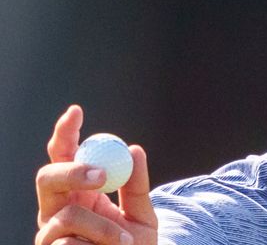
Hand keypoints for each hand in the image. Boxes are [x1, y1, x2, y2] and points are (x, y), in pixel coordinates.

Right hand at [35, 105, 157, 244]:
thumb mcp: (143, 214)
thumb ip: (137, 186)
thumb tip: (134, 150)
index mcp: (78, 190)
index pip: (65, 155)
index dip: (65, 132)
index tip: (76, 111)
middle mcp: (56, 208)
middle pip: (47, 177)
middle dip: (71, 171)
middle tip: (101, 176)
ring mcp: (49, 233)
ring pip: (67, 215)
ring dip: (102, 228)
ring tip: (123, 241)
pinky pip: (70, 243)